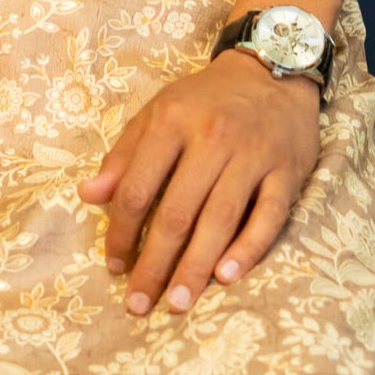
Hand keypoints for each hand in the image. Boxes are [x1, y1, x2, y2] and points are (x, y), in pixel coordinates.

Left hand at [78, 51, 320, 316]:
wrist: (272, 70)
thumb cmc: (206, 100)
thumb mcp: (158, 113)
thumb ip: (123, 156)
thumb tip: (87, 197)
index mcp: (172, 122)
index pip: (138, 188)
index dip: (122, 233)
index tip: (114, 267)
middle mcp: (212, 138)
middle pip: (178, 212)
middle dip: (155, 263)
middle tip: (139, 304)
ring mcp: (253, 155)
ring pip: (220, 219)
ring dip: (196, 267)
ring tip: (177, 302)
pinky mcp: (287, 171)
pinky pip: (268, 217)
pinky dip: (248, 248)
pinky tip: (227, 276)